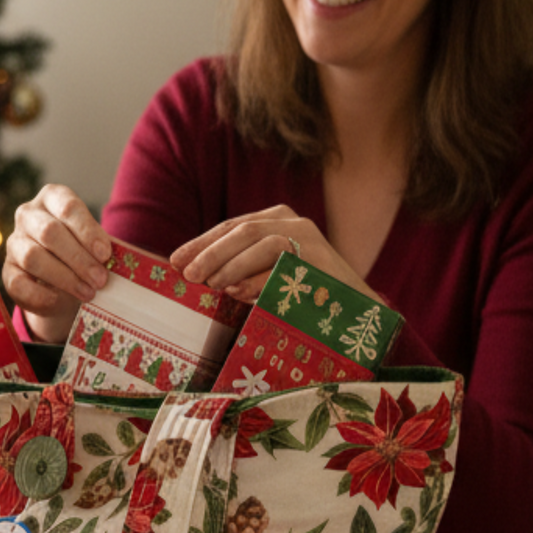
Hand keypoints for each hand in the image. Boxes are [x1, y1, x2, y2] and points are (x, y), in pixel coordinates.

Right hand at [2, 184, 112, 345]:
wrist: (58, 281)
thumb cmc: (81, 253)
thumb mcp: (92, 243)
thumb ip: (100, 247)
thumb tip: (112, 260)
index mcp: (52, 198)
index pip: (67, 207)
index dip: (87, 231)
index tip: (105, 254)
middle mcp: (28, 215)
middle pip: (50, 232)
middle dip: (79, 258)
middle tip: (100, 279)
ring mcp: (14, 243)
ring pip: (33, 257)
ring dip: (64, 277)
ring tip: (88, 292)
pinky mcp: (7, 272)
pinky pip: (18, 282)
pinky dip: (39, 293)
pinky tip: (57, 299)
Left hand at [171, 205, 372, 304]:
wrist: (357, 311)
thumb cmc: (302, 296)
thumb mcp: (265, 276)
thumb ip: (237, 270)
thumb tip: (196, 274)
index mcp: (275, 221)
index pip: (231, 227)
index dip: (201, 243)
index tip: (174, 262)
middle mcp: (292, 222)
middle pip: (242, 229)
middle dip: (210, 252)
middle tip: (187, 274)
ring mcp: (309, 238)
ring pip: (261, 240)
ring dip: (231, 263)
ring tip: (212, 284)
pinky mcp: (322, 258)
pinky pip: (284, 261)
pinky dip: (258, 277)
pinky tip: (240, 292)